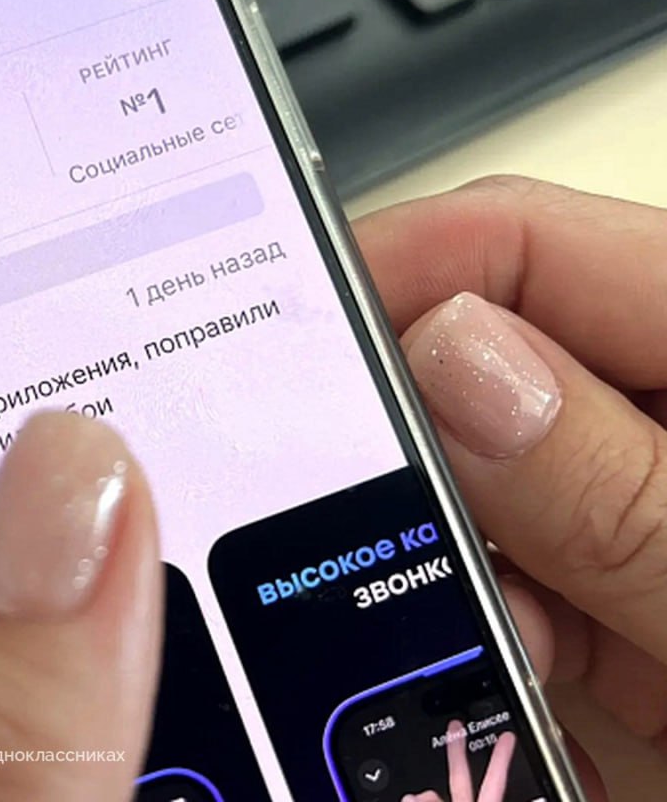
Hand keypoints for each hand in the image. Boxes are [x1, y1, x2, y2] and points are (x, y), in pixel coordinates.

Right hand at [356, 176, 666, 801]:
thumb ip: (634, 498)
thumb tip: (458, 360)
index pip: (541, 251)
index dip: (409, 265)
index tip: (288, 330)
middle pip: (489, 369)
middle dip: (402, 434)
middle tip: (329, 500)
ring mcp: (648, 522)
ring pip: (480, 490)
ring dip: (437, 551)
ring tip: (452, 621)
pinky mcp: (629, 614)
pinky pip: (509, 585)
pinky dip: (473, 624)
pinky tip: (490, 667)